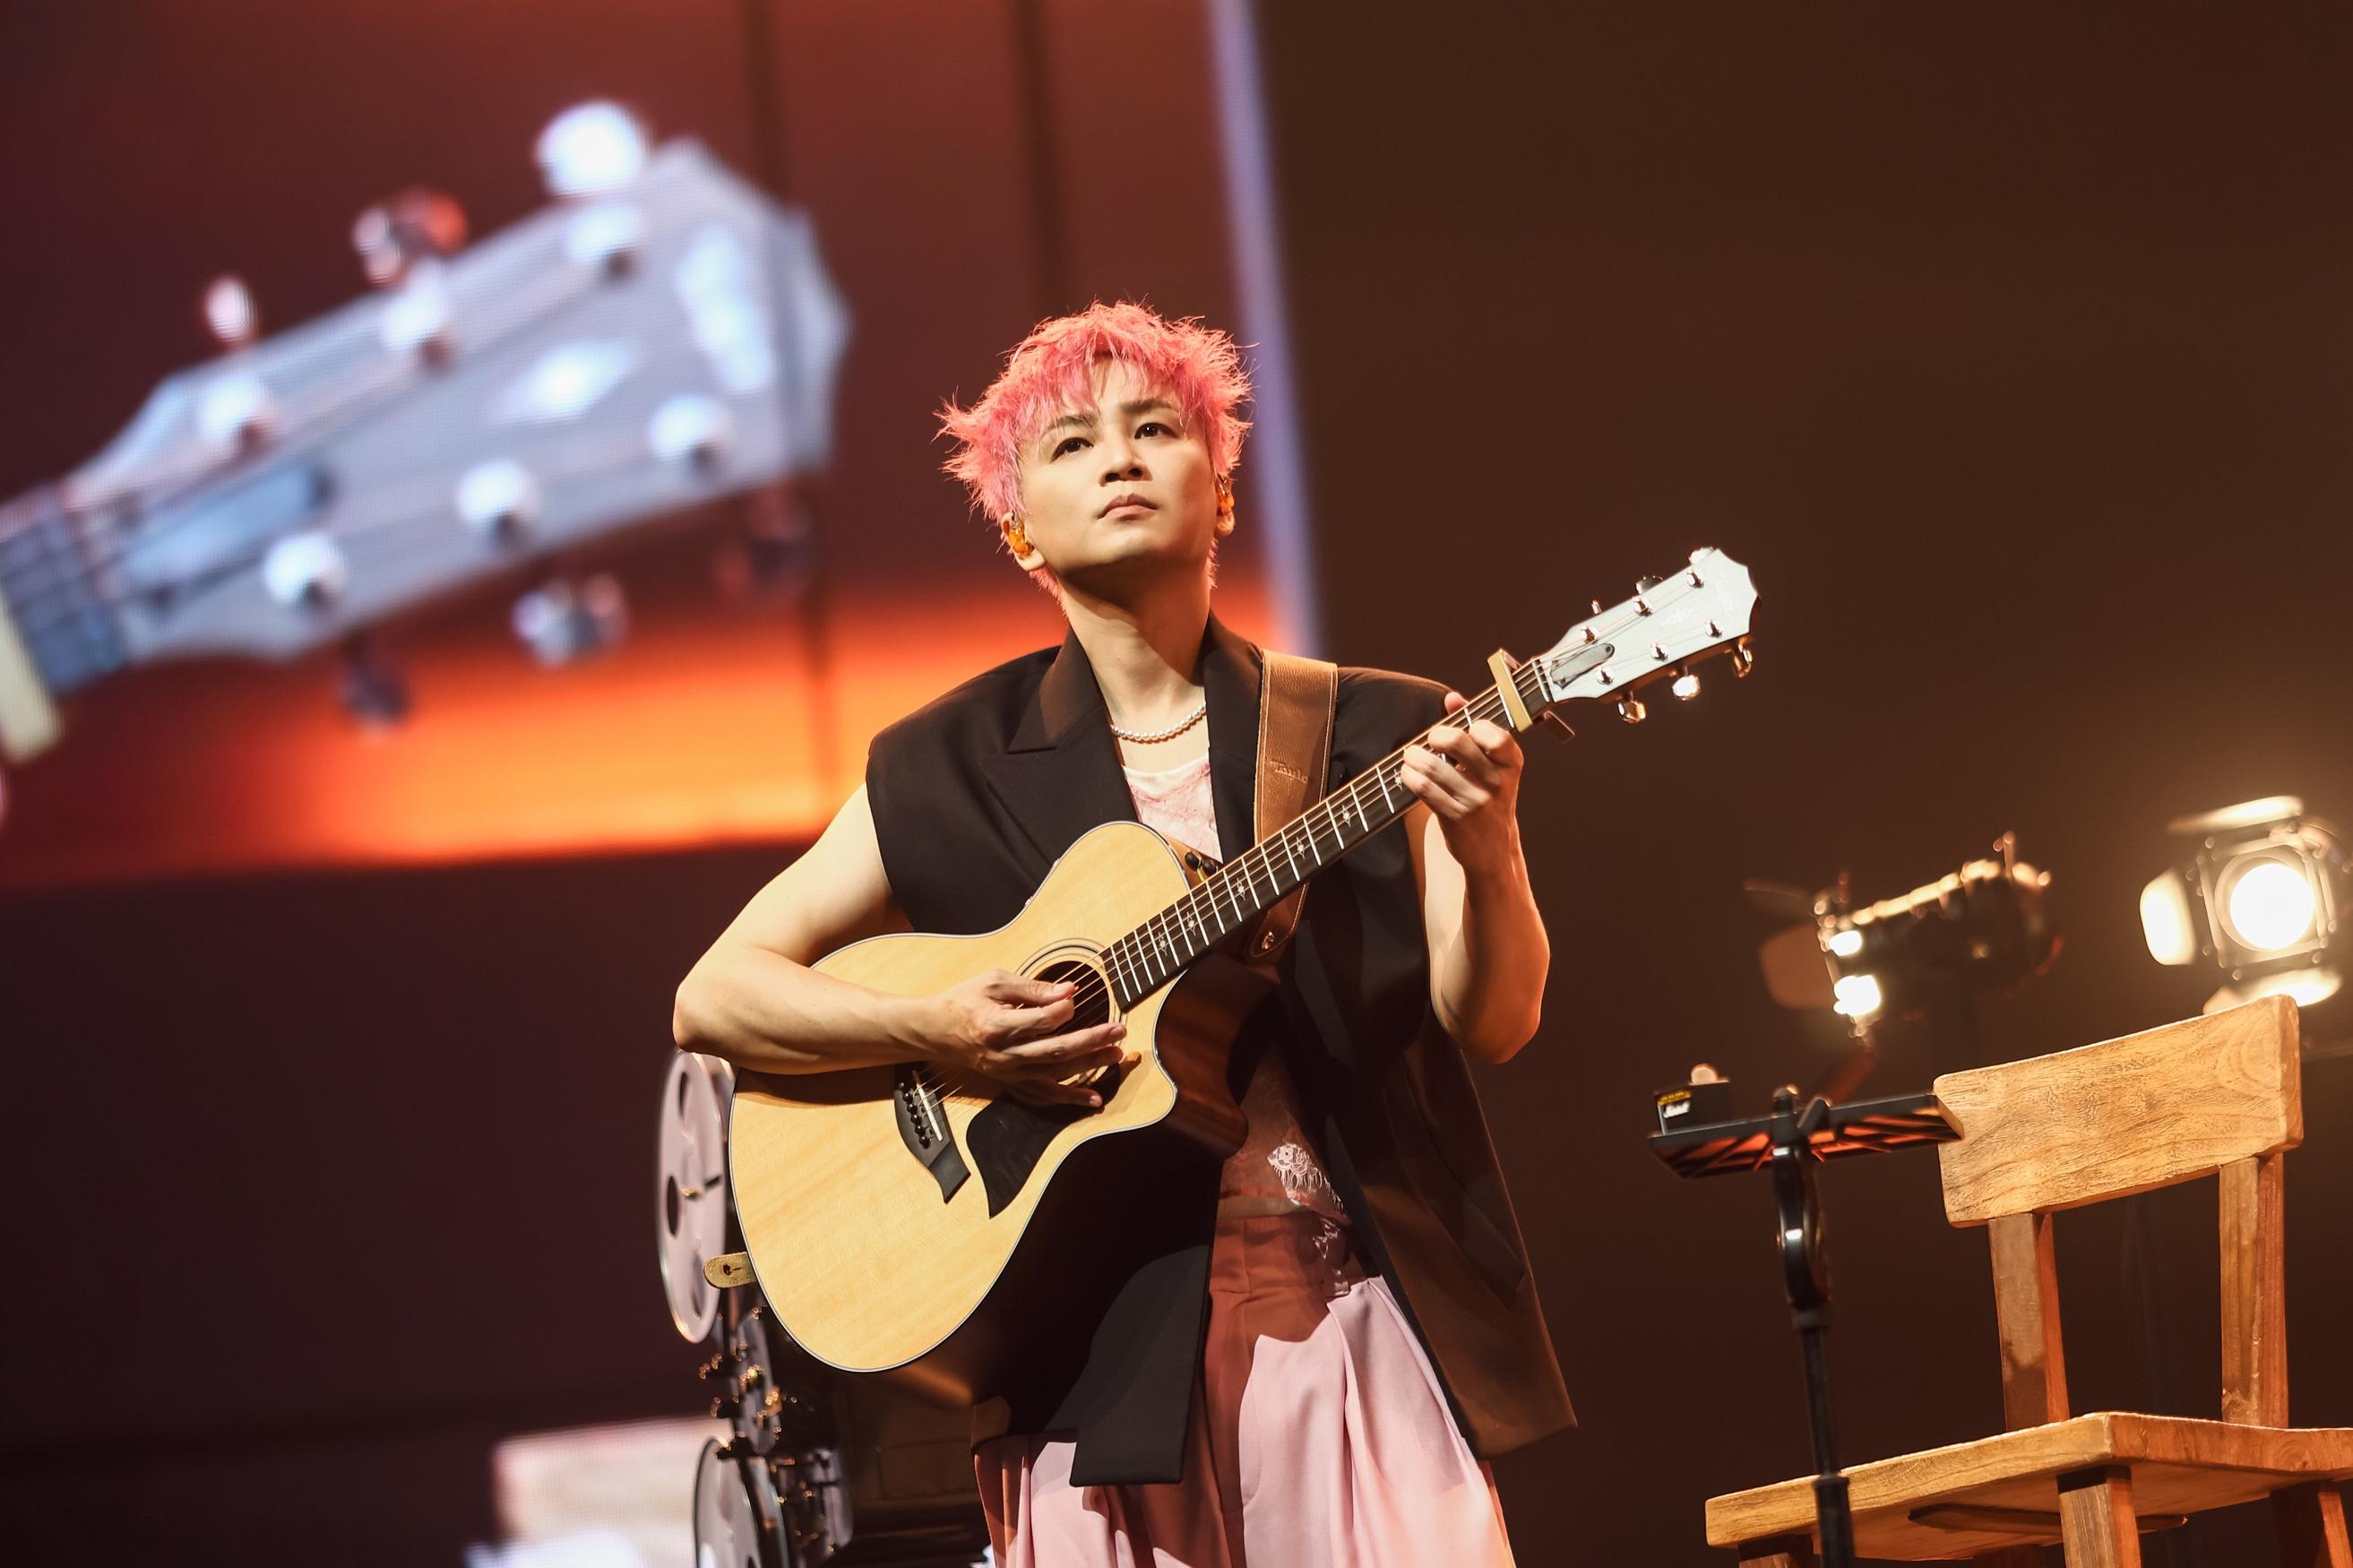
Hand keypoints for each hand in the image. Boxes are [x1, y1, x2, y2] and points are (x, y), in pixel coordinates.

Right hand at [921, 969, 1131, 1108]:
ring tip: (1116, 1053)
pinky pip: (1045, 1093)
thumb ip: (1033, 987)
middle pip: (1054, 1050)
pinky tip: (1096, 1098)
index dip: (1061, 1009)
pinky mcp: (1012, 1082)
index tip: (1074, 996)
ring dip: (1089, 1064)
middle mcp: (1003, 1054)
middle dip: (1091, 1040)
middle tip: (1118, 1030)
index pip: (1039, 1021)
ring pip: (1055, 1072)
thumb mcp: (994, 982)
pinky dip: (1071, 1097)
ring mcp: (1009, 1072)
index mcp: (996, 1026)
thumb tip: (1070, 991)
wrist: (936, 1031)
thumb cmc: (965, 1000)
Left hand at [1399, 691, 1525, 875]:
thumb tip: (1452, 698)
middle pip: (1456, 740)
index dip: (1471, 724)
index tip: (1462, 730)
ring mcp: (1476, 801)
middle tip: (1431, 740)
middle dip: (1435, 735)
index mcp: (1511, 763)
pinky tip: (1409, 774)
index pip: (1491, 732)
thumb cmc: (1489, 797)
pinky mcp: (1454, 818)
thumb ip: (1474, 727)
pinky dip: (1409, 776)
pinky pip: (1423, 788)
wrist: (1493, 850)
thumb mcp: (1493, 766)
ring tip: (1411, 757)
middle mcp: (1497, 782)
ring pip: (1432, 765)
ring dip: (1413, 756)